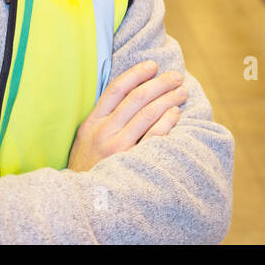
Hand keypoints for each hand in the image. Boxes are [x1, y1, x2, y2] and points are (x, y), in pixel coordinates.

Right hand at [67, 60, 187, 171]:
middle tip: (176, 77)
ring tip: (181, 92)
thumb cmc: (88, 166)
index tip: (152, 65)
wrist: (83, 199)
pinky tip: (175, 113)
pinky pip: (154, 136)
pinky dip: (167, 121)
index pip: (116, 89)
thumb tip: (130, 92)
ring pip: (148, 114)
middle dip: (159, 83)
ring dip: (168, 98)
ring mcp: (118, 148)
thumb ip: (102, 118)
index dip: (136, 73)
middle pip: (136, 98)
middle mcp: (104, 132)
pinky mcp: (132, 162)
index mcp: (92, 122)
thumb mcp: (85, 139)